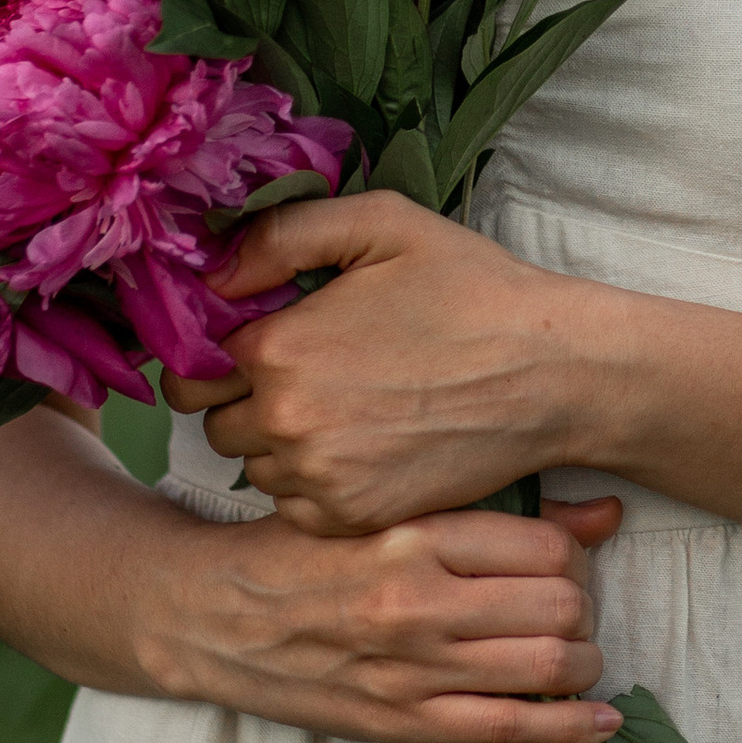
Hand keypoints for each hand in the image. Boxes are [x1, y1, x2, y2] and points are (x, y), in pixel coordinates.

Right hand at [142, 491, 627, 742]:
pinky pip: (510, 731)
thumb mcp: (382, 506)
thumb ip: (488, 508)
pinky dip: (570, 729)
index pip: (546, 545)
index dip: (576, 555)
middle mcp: (418, 599)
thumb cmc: (300, 548)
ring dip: (583, 664)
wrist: (209, 615)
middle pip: (559, 605)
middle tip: (573, 608)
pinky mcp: (399, 724)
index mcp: (412, 531)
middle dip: (584, 609)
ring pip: (547, 667)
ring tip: (577, 656)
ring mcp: (410, 668)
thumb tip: (606, 513)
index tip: (568, 561)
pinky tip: (599, 721)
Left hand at [167, 189, 609, 535]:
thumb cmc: (470, 289)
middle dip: (243, 394)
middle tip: (304, 370)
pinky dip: (312, 480)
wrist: (550, 374)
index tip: (258, 335)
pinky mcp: (353, 518)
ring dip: (276, 440)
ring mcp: (319, 478)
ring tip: (340, 405)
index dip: (217, 346)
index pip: (192, 363)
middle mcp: (285, 421)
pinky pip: (294, 505)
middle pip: (214, 419)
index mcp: (278, 347)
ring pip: (253, 464)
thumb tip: (214, 269)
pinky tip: (358, 444)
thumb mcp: (382, 223)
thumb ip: (283, 234)